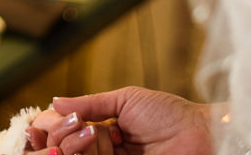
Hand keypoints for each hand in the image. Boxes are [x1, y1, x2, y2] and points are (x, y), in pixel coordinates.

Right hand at [27, 87, 215, 154]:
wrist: (200, 134)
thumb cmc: (169, 113)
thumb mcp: (125, 101)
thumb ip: (90, 103)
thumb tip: (55, 101)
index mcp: (103, 130)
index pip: (65, 130)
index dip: (52, 125)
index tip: (49, 119)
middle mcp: (104, 150)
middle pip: (64, 146)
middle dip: (65, 135)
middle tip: (82, 127)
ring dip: (78, 145)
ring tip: (100, 136)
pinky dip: (88, 154)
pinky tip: (103, 144)